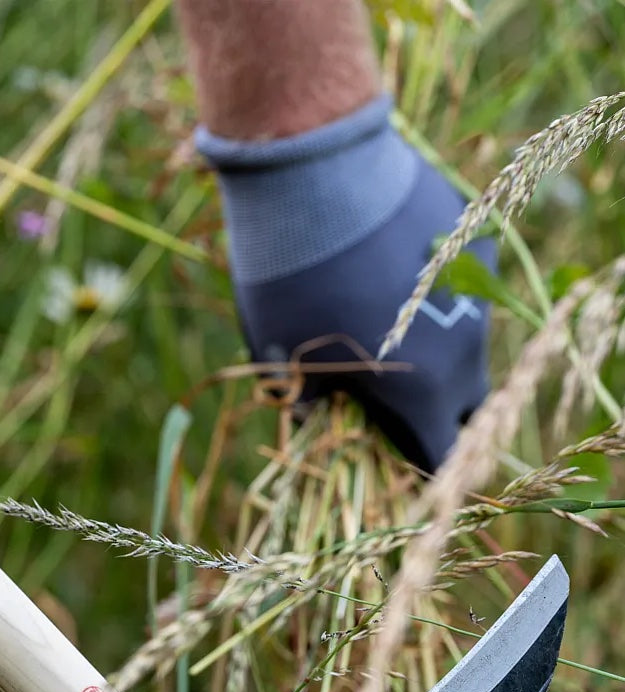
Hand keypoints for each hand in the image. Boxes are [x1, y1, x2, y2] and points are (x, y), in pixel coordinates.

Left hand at [199, 95, 495, 472]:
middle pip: (466, 404)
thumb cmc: (286, 275)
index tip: (395, 452)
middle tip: (396, 399)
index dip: (417, 460)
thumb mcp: (277, 349)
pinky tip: (395, 268)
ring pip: (471, 344)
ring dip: (439, 350)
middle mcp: (464, 348)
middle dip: (437, 412)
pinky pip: (465, 288)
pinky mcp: (475, 242)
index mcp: (419, 389)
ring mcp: (477, 293)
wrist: (315, 169)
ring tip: (388, 327)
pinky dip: (439, 294)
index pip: (439, 454)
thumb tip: (308, 412)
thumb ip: (302, 394)